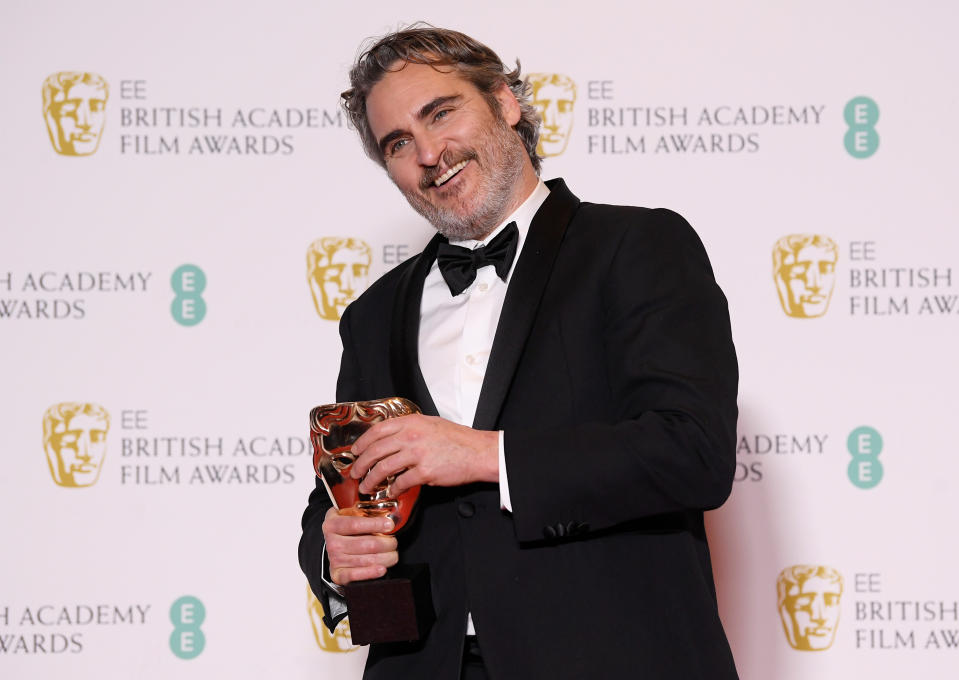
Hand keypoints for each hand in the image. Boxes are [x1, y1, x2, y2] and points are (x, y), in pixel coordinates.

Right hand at [322, 507, 397, 585]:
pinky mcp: (338, 575)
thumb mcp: (349, 516)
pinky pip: (355, 575)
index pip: (355, 524)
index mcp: (332, 525)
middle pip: (367, 544)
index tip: (389, 525)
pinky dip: (371, 573)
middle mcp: (332, 543)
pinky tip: (381, 569)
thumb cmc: (346, 531)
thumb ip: (363, 513)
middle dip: (387, 543)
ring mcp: (335, 560)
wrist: (333, 547)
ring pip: (367, 560)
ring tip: (392, 554)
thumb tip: (387, 517)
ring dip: (386, 558)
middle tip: (393, 542)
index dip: (375, 524)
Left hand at [350, 414, 498, 495]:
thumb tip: (390, 438)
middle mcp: (411, 436)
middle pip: (375, 451)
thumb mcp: (430, 424)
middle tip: (355, 473)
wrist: (478, 451)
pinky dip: (393, 489)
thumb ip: (409, 428)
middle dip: (361, 464)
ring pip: (383, 468)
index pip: (377, 431)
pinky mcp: (424, 472)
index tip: (355, 452)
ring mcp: (417, 454)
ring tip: (366, 487)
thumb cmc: (457, 439)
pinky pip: (401, 483)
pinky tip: (390, 492)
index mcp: (411, 422)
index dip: (362, 443)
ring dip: (371, 480)